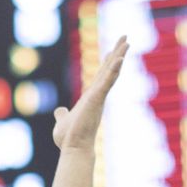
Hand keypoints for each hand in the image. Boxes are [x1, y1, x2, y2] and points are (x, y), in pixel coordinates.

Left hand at [53, 36, 128, 150]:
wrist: (73, 148)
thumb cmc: (69, 139)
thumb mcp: (62, 122)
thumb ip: (62, 114)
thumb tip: (59, 111)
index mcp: (90, 98)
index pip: (100, 77)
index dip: (107, 63)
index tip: (112, 51)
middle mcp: (97, 95)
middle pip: (109, 69)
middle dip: (117, 52)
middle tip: (125, 37)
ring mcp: (98, 97)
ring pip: (111, 72)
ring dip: (119, 56)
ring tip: (127, 42)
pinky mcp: (97, 99)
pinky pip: (107, 82)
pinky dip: (113, 70)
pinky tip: (120, 58)